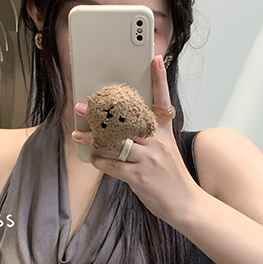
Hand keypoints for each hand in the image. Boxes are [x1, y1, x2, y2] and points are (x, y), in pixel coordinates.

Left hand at [99, 49, 189, 228]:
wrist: (186, 204)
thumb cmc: (172, 177)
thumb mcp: (166, 151)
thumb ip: (148, 137)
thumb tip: (120, 129)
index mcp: (164, 133)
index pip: (162, 100)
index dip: (159, 79)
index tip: (154, 59)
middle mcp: (157, 142)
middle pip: (127, 121)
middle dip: (102, 113)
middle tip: (83, 106)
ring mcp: (149, 159)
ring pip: (115, 143)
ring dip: (93, 138)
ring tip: (77, 134)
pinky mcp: (140, 176)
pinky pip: (114, 166)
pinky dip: (101, 162)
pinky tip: (93, 159)